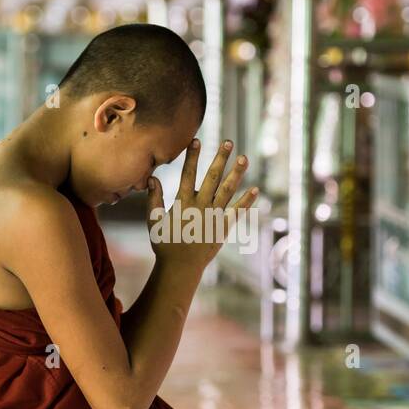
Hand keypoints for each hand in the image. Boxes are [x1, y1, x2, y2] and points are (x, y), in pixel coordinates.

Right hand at [147, 138, 257, 269]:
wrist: (180, 268)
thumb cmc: (164, 244)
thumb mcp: (154, 221)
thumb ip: (153, 199)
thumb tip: (152, 178)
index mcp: (183, 203)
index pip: (187, 174)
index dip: (192, 157)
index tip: (197, 140)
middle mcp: (200, 207)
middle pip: (212, 178)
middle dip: (220, 159)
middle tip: (229, 142)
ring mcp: (213, 217)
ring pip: (227, 191)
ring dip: (236, 174)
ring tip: (244, 158)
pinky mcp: (223, 228)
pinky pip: (237, 212)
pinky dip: (246, 201)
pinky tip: (256, 189)